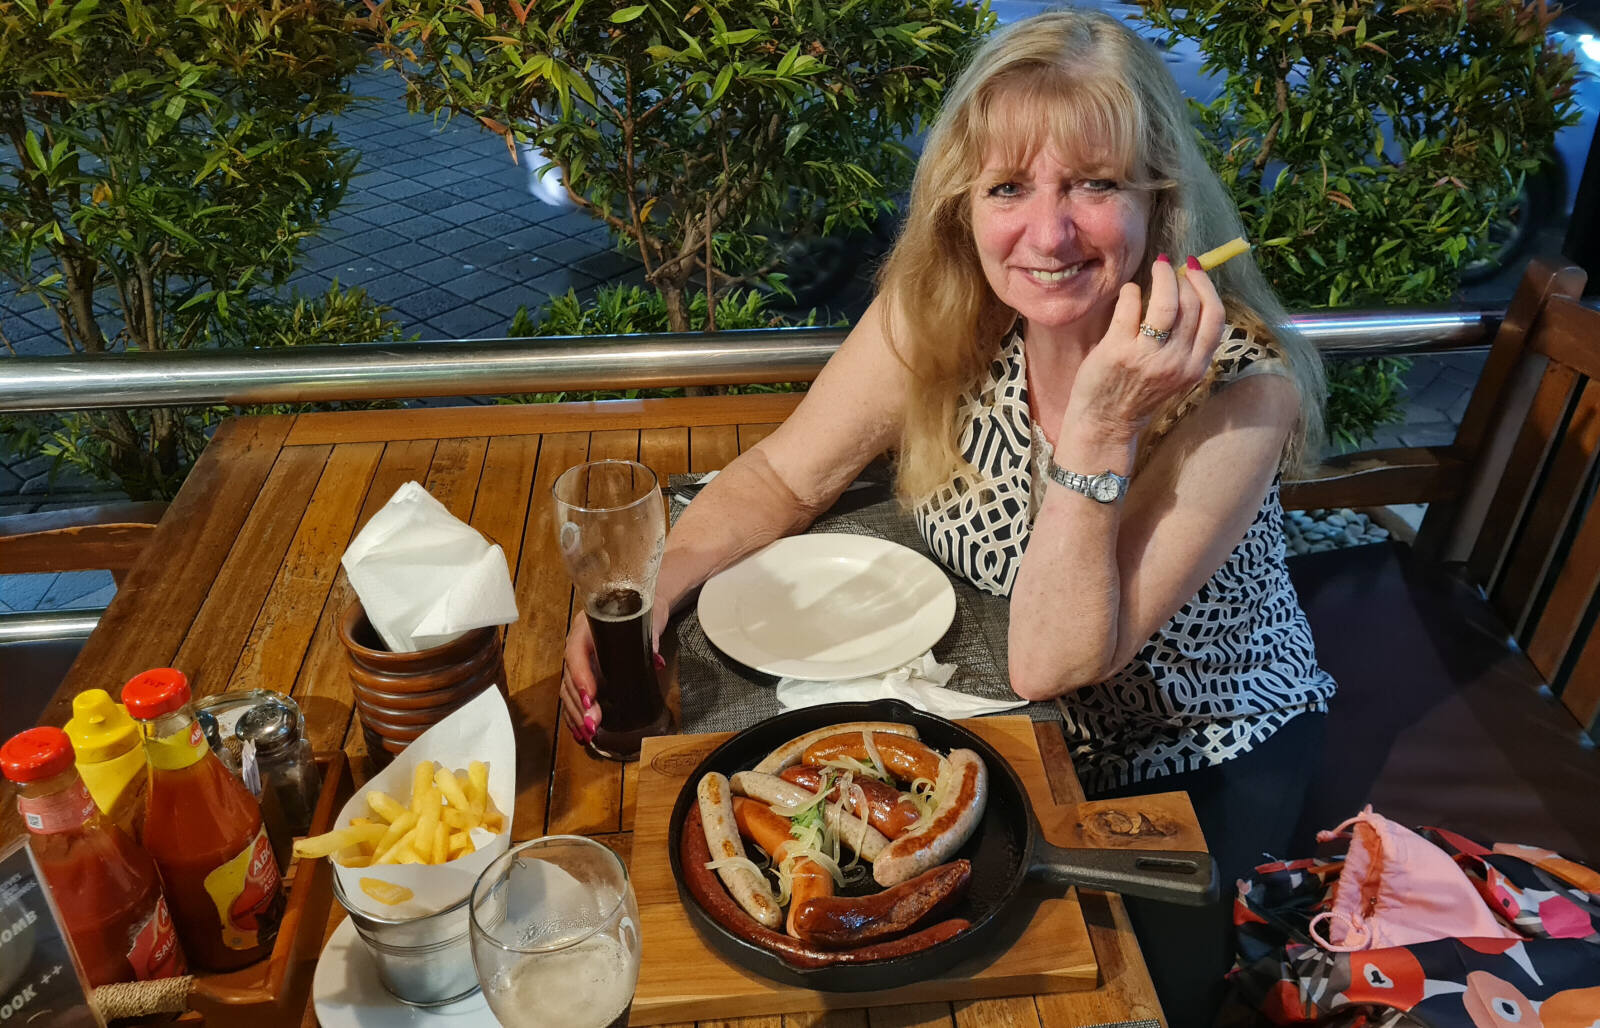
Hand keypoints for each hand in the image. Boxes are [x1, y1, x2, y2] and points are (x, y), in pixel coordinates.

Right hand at [559, 604, 668, 744]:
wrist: (640, 601)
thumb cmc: (642, 607)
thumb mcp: (649, 618)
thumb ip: (650, 638)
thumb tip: (654, 660)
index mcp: (587, 627)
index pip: (576, 652)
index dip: (581, 676)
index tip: (589, 697)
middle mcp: (578, 644)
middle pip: (570, 677)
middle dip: (580, 704)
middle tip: (592, 725)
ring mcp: (580, 659)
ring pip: (569, 689)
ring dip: (576, 714)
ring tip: (587, 734)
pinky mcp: (585, 672)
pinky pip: (574, 694)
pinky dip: (576, 714)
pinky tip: (581, 732)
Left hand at [1066, 255, 1225, 440]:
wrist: (1105, 425)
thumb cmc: (1138, 395)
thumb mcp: (1175, 374)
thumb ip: (1185, 343)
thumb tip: (1187, 293)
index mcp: (1195, 366)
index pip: (1215, 318)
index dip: (1207, 287)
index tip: (1196, 270)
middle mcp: (1176, 361)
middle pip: (1192, 305)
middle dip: (1183, 278)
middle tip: (1170, 268)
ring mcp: (1147, 356)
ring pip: (1166, 303)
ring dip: (1163, 277)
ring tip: (1157, 266)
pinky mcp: (1118, 350)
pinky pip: (1131, 306)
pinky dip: (1132, 291)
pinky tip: (1130, 292)